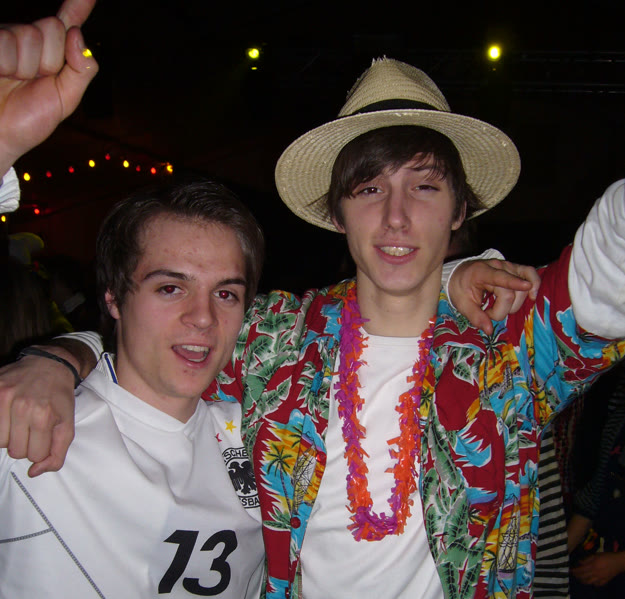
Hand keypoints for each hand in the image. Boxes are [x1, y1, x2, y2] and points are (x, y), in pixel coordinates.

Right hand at [0, 0, 97, 176]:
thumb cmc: (27, 120)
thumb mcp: (65, 100)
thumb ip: (81, 70)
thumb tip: (78, 35)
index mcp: (51, 54)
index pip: (68, 24)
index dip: (79, 6)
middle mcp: (27, 40)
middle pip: (53, 28)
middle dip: (49, 60)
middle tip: (32, 82)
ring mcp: (5, 39)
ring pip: (29, 35)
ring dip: (24, 66)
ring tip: (12, 81)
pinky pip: (5, 43)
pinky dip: (5, 65)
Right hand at [0, 352, 75, 476]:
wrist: (50, 364)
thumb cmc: (59, 396)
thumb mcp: (68, 424)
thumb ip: (57, 453)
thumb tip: (34, 472)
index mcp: (44, 417)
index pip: (34, 456)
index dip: (40, 448)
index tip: (45, 435)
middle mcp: (23, 408)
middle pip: (15, 451)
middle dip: (25, 443)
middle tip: (32, 427)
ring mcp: (5, 398)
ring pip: (0, 442)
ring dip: (9, 436)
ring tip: (19, 421)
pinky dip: (0, 425)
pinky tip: (8, 417)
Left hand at [449, 259, 540, 334]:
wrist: (459, 274)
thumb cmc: (460, 289)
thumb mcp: (462, 304)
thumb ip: (476, 316)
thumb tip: (489, 330)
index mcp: (481, 272)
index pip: (500, 277)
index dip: (514, 283)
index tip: (526, 286)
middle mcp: (497, 266)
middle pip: (510, 293)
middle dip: (501, 310)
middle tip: (487, 313)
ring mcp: (508, 266)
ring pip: (522, 289)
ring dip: (514, 304)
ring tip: (498, 306)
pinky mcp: (515, 268)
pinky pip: (530, 273)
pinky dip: (535, 284)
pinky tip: (531, 296)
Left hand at [571, 552, 624, 585]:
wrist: (618, 562)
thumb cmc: (606, 556)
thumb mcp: (595, 555)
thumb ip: (587, 559)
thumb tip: (579, 562)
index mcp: (592, 566)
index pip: (581, 570)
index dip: (575, 571)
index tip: (570, 570)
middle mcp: (595, 573)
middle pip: (584, 577)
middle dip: (577, 576)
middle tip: (573, 575)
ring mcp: (600, 578)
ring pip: (589, 582)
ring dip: (583, 581)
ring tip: (580, 579)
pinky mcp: (605, 581)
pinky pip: (597, 584)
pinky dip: (593, 584)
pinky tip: (591, 582)